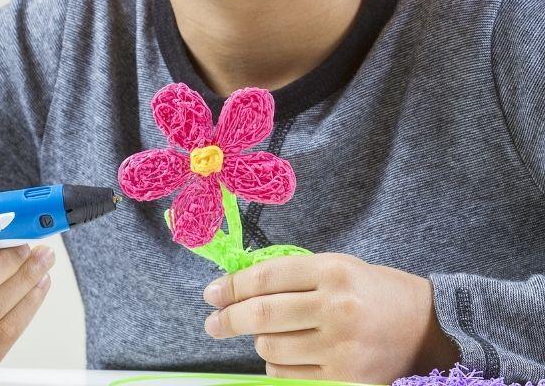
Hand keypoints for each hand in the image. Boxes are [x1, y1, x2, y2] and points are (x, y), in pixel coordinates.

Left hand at [202, 251, 459, 382]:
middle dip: (229, 319)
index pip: (267, 277)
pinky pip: (289, 378)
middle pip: (263, 315)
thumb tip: (240, 287)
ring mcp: (341, 349)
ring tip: (266, 336)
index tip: (212, 293)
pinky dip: (277, 368)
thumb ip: (294, 276)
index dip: (233, 285)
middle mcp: (335, 308)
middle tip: (212, 322)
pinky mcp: (346, 381)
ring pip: (273, 348)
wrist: (431, 330)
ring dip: (259, 343)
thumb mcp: (339, 267)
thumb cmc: (375, 291)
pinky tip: (284, 359)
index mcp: (332, 271)